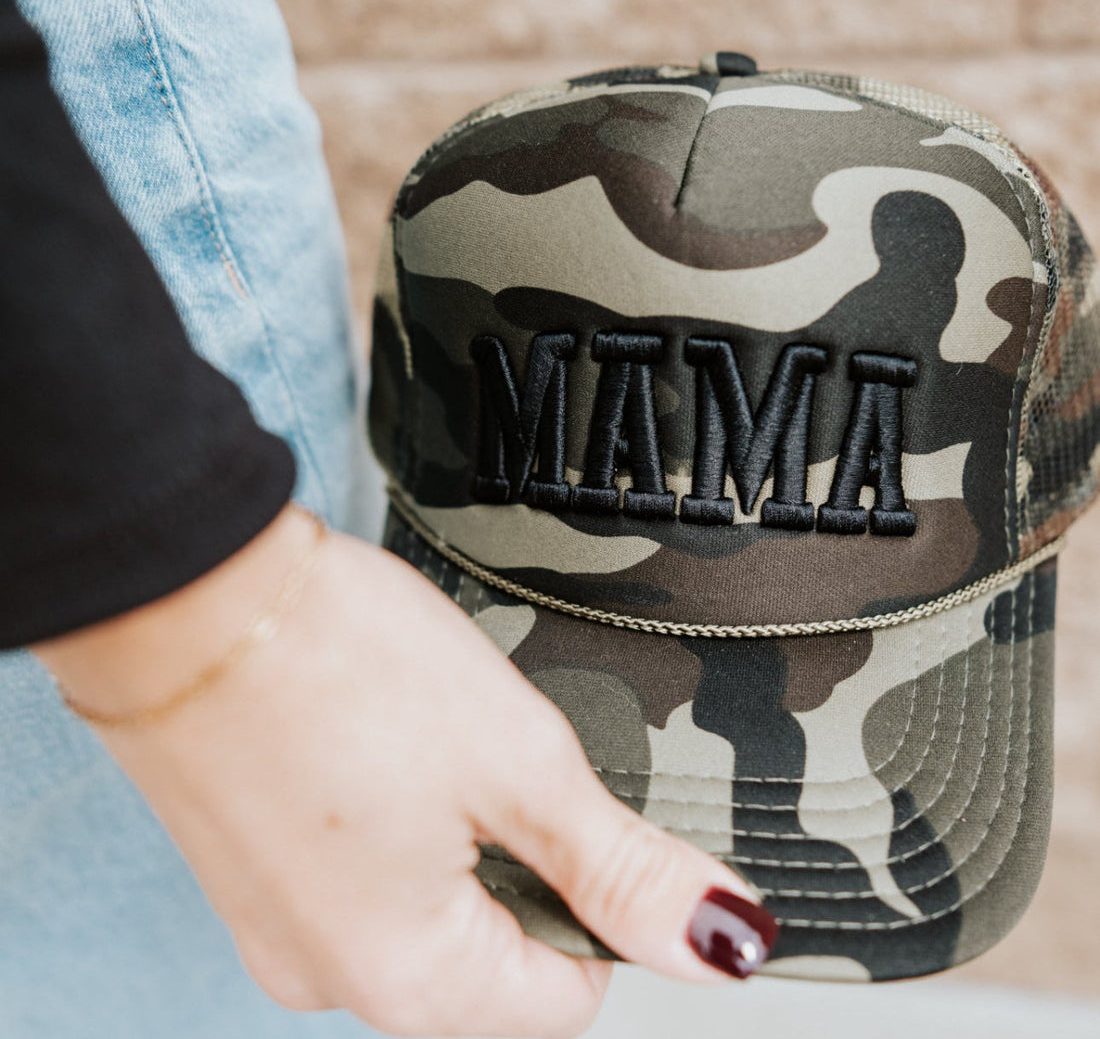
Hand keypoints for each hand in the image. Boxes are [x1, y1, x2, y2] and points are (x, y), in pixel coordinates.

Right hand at [36, 507, 770, 1037]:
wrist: (188, 592)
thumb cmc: (338, 663)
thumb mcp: (519, 765)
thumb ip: (621, 870)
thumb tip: (718, 942)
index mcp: (406, 979)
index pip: (566, 998)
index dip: (598, 902)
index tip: (578, 813)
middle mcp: (328, 977)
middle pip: (492, 958)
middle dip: (523, 863)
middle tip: (497, 759)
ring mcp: (278, 925)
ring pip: (425, 909)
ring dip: (456, 835)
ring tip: (428, 740)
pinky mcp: (252, 870)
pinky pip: (358, 874)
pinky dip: (392, 820)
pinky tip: (380, 744)